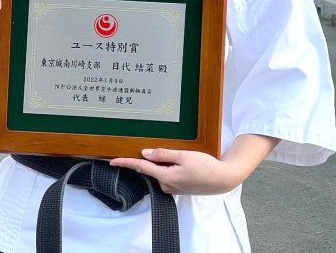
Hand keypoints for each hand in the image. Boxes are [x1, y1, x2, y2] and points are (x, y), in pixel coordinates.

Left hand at [109, 148, 242, 195]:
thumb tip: (145, 153)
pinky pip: (166, 175)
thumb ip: (163, 154)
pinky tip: (176, 160)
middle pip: (149, 169)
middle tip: (146, 146)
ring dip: (159, 162)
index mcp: (166, 177)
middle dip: (146, 159)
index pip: (141, 168)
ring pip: (158, 172)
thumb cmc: (205, 166)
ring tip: (174, 153)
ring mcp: (173, 188)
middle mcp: (166, 185)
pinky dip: (166, 167)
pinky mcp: (179, 187)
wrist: (223, 179)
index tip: (112, 161)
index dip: (125, 163)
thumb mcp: (183, 156)